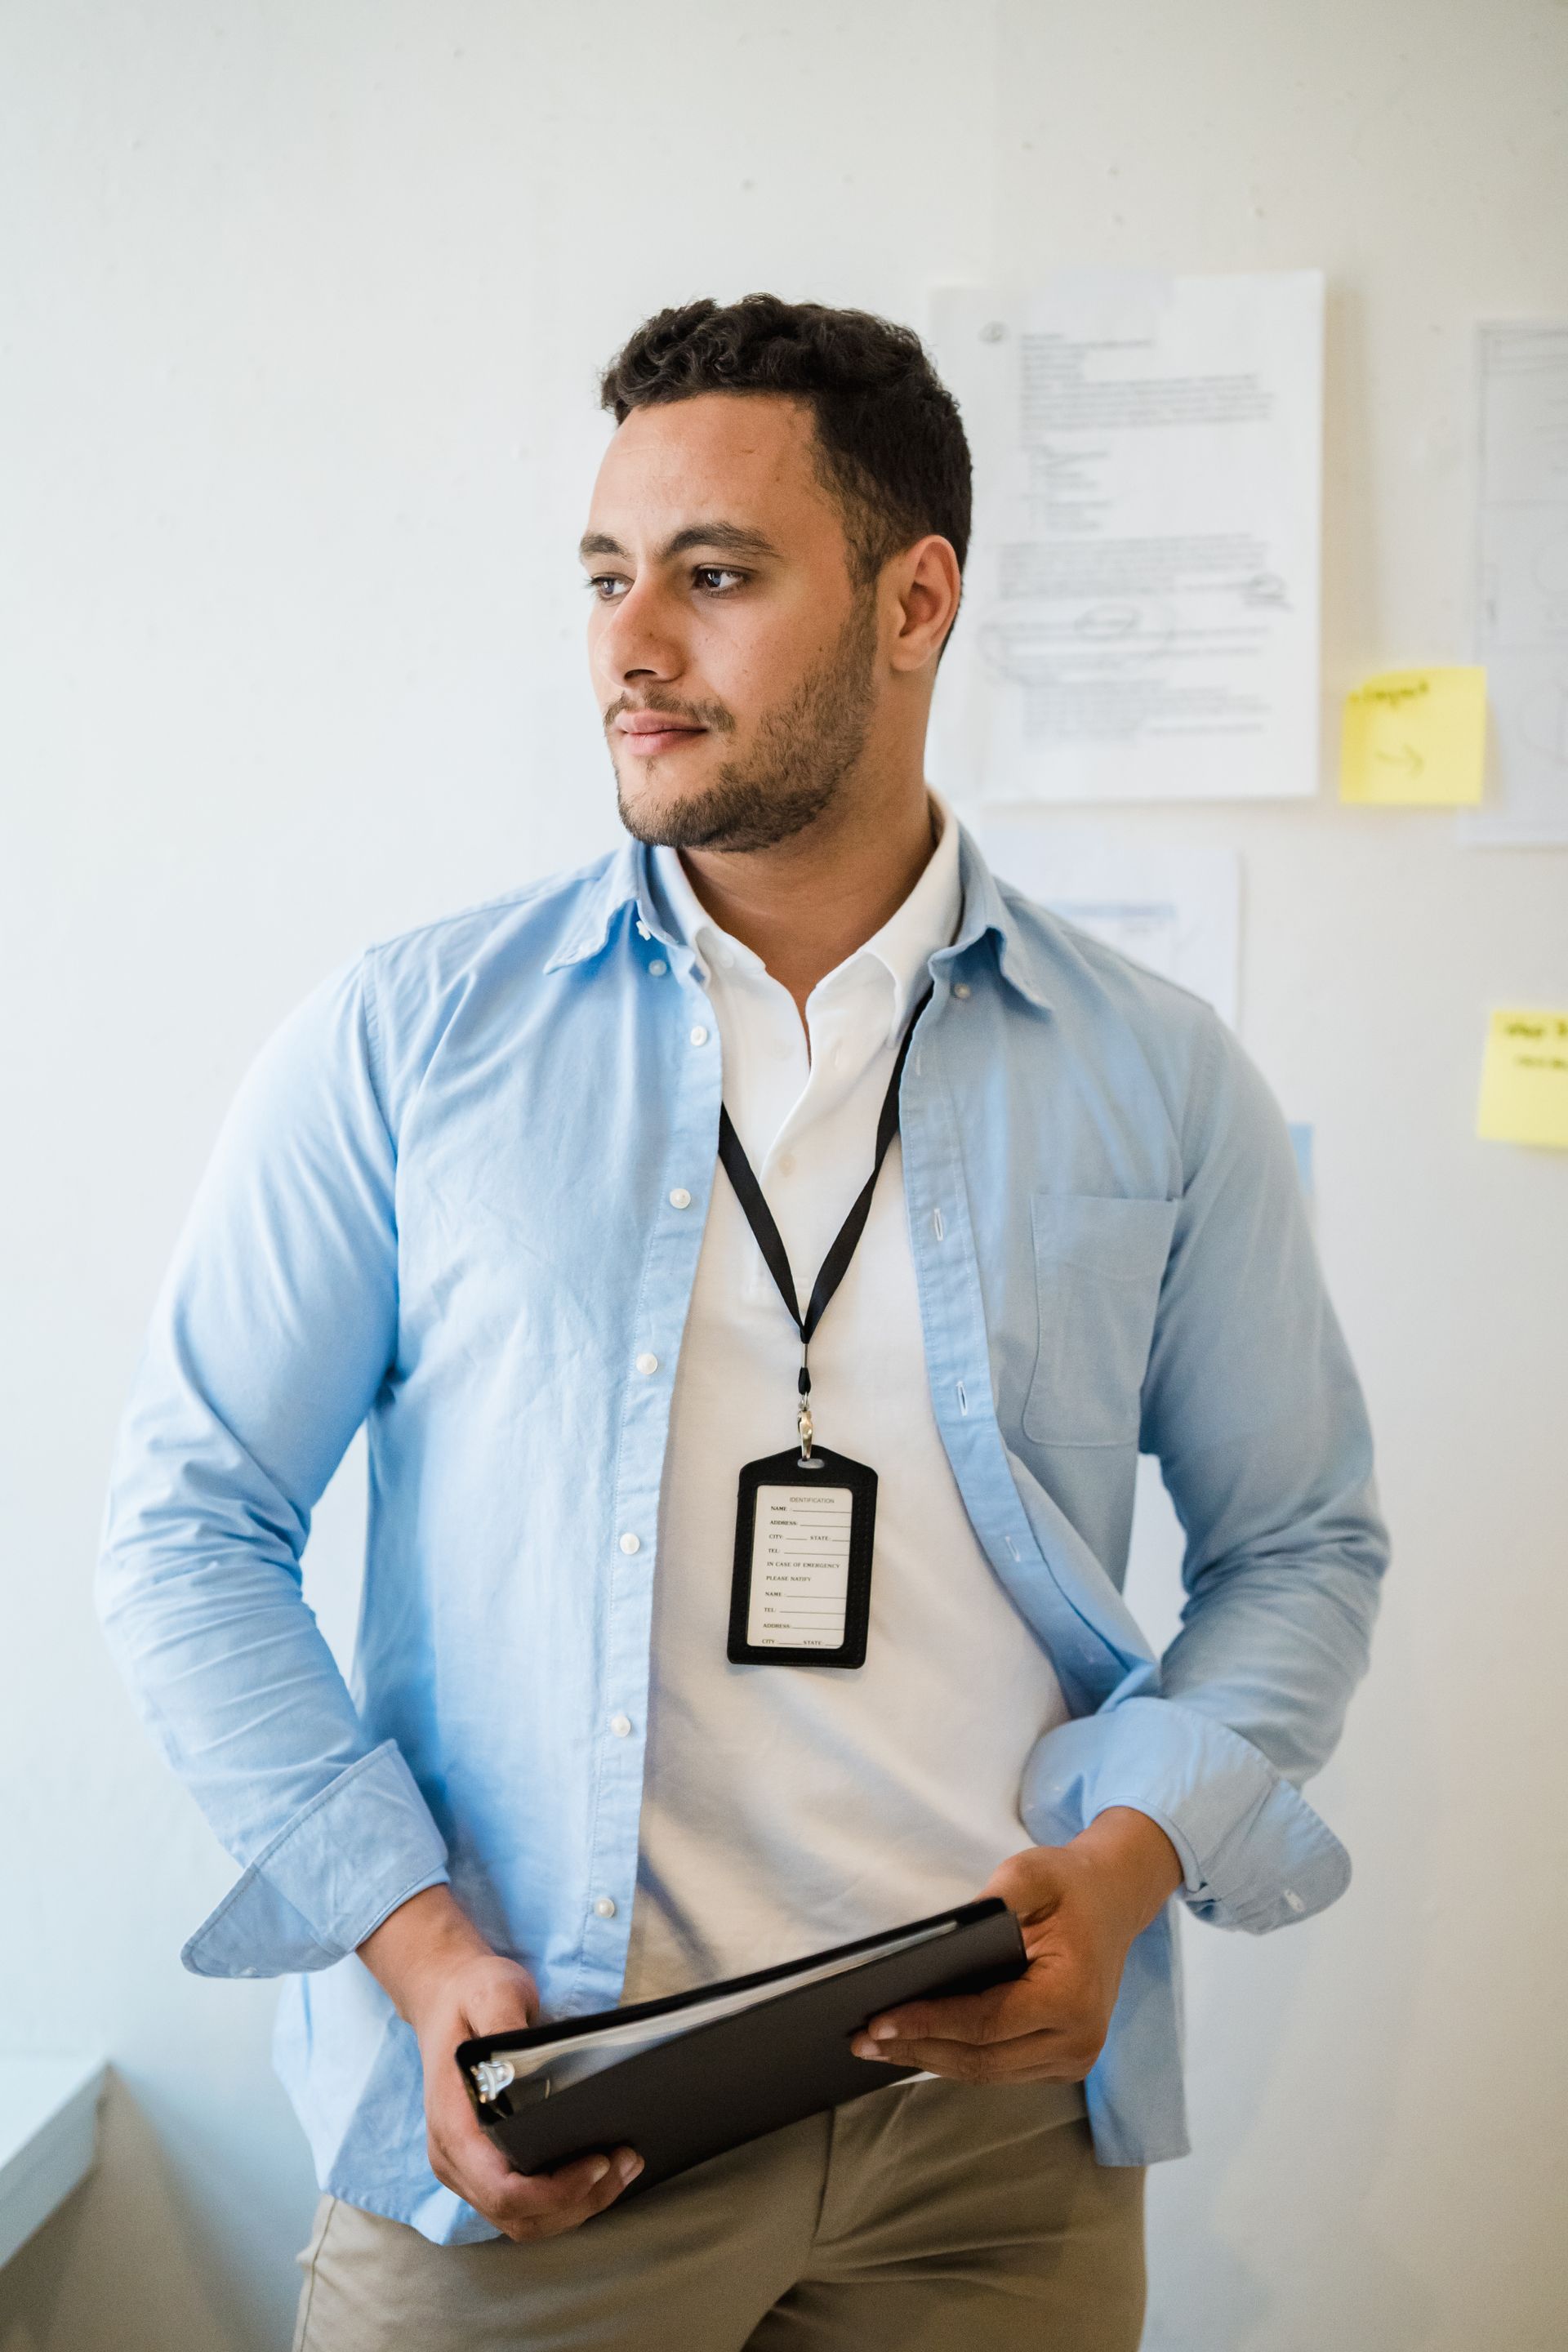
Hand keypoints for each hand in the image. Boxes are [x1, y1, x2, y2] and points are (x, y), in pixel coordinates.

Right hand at [357, 1886, 641, 2238]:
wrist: (445, 1996)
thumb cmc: (471, 1995)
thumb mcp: (491, 1992)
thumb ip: (505, 2023)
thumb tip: (527, 2064)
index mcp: (453, 2128)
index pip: (502, 2190)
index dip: (554, 2192)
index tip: (599, 2162)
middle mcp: (456, 2159)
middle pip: (519, 2215)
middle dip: (578, 2202)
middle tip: (627, 2162)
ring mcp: (469, 2168)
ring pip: (525, 2220)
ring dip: (578, 2206)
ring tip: (624, 2167)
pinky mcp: (487, 2165)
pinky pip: (527, 2205)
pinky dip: (566, 2200)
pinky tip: (601, 2170)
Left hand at [850, 1807, 1182, 2084]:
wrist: (1114, 1900)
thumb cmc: (1068, 1885)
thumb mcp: (1031, 1874)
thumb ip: (992, 1903)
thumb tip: (934, 1945)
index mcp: (1070, 1997)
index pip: (984, 2024)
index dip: (927, 2024)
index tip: (877, 2022)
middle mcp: (1078, 2040)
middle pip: (981, 2060)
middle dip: (917, 2050)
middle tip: (861, 2041)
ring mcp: (1075, 2058)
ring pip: (988, 2073)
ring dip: (931, 2061)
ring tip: (878, 2047)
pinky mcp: (1065, 2062)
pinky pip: (1002, 2070)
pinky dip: (958, 2059)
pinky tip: (920, 2046)